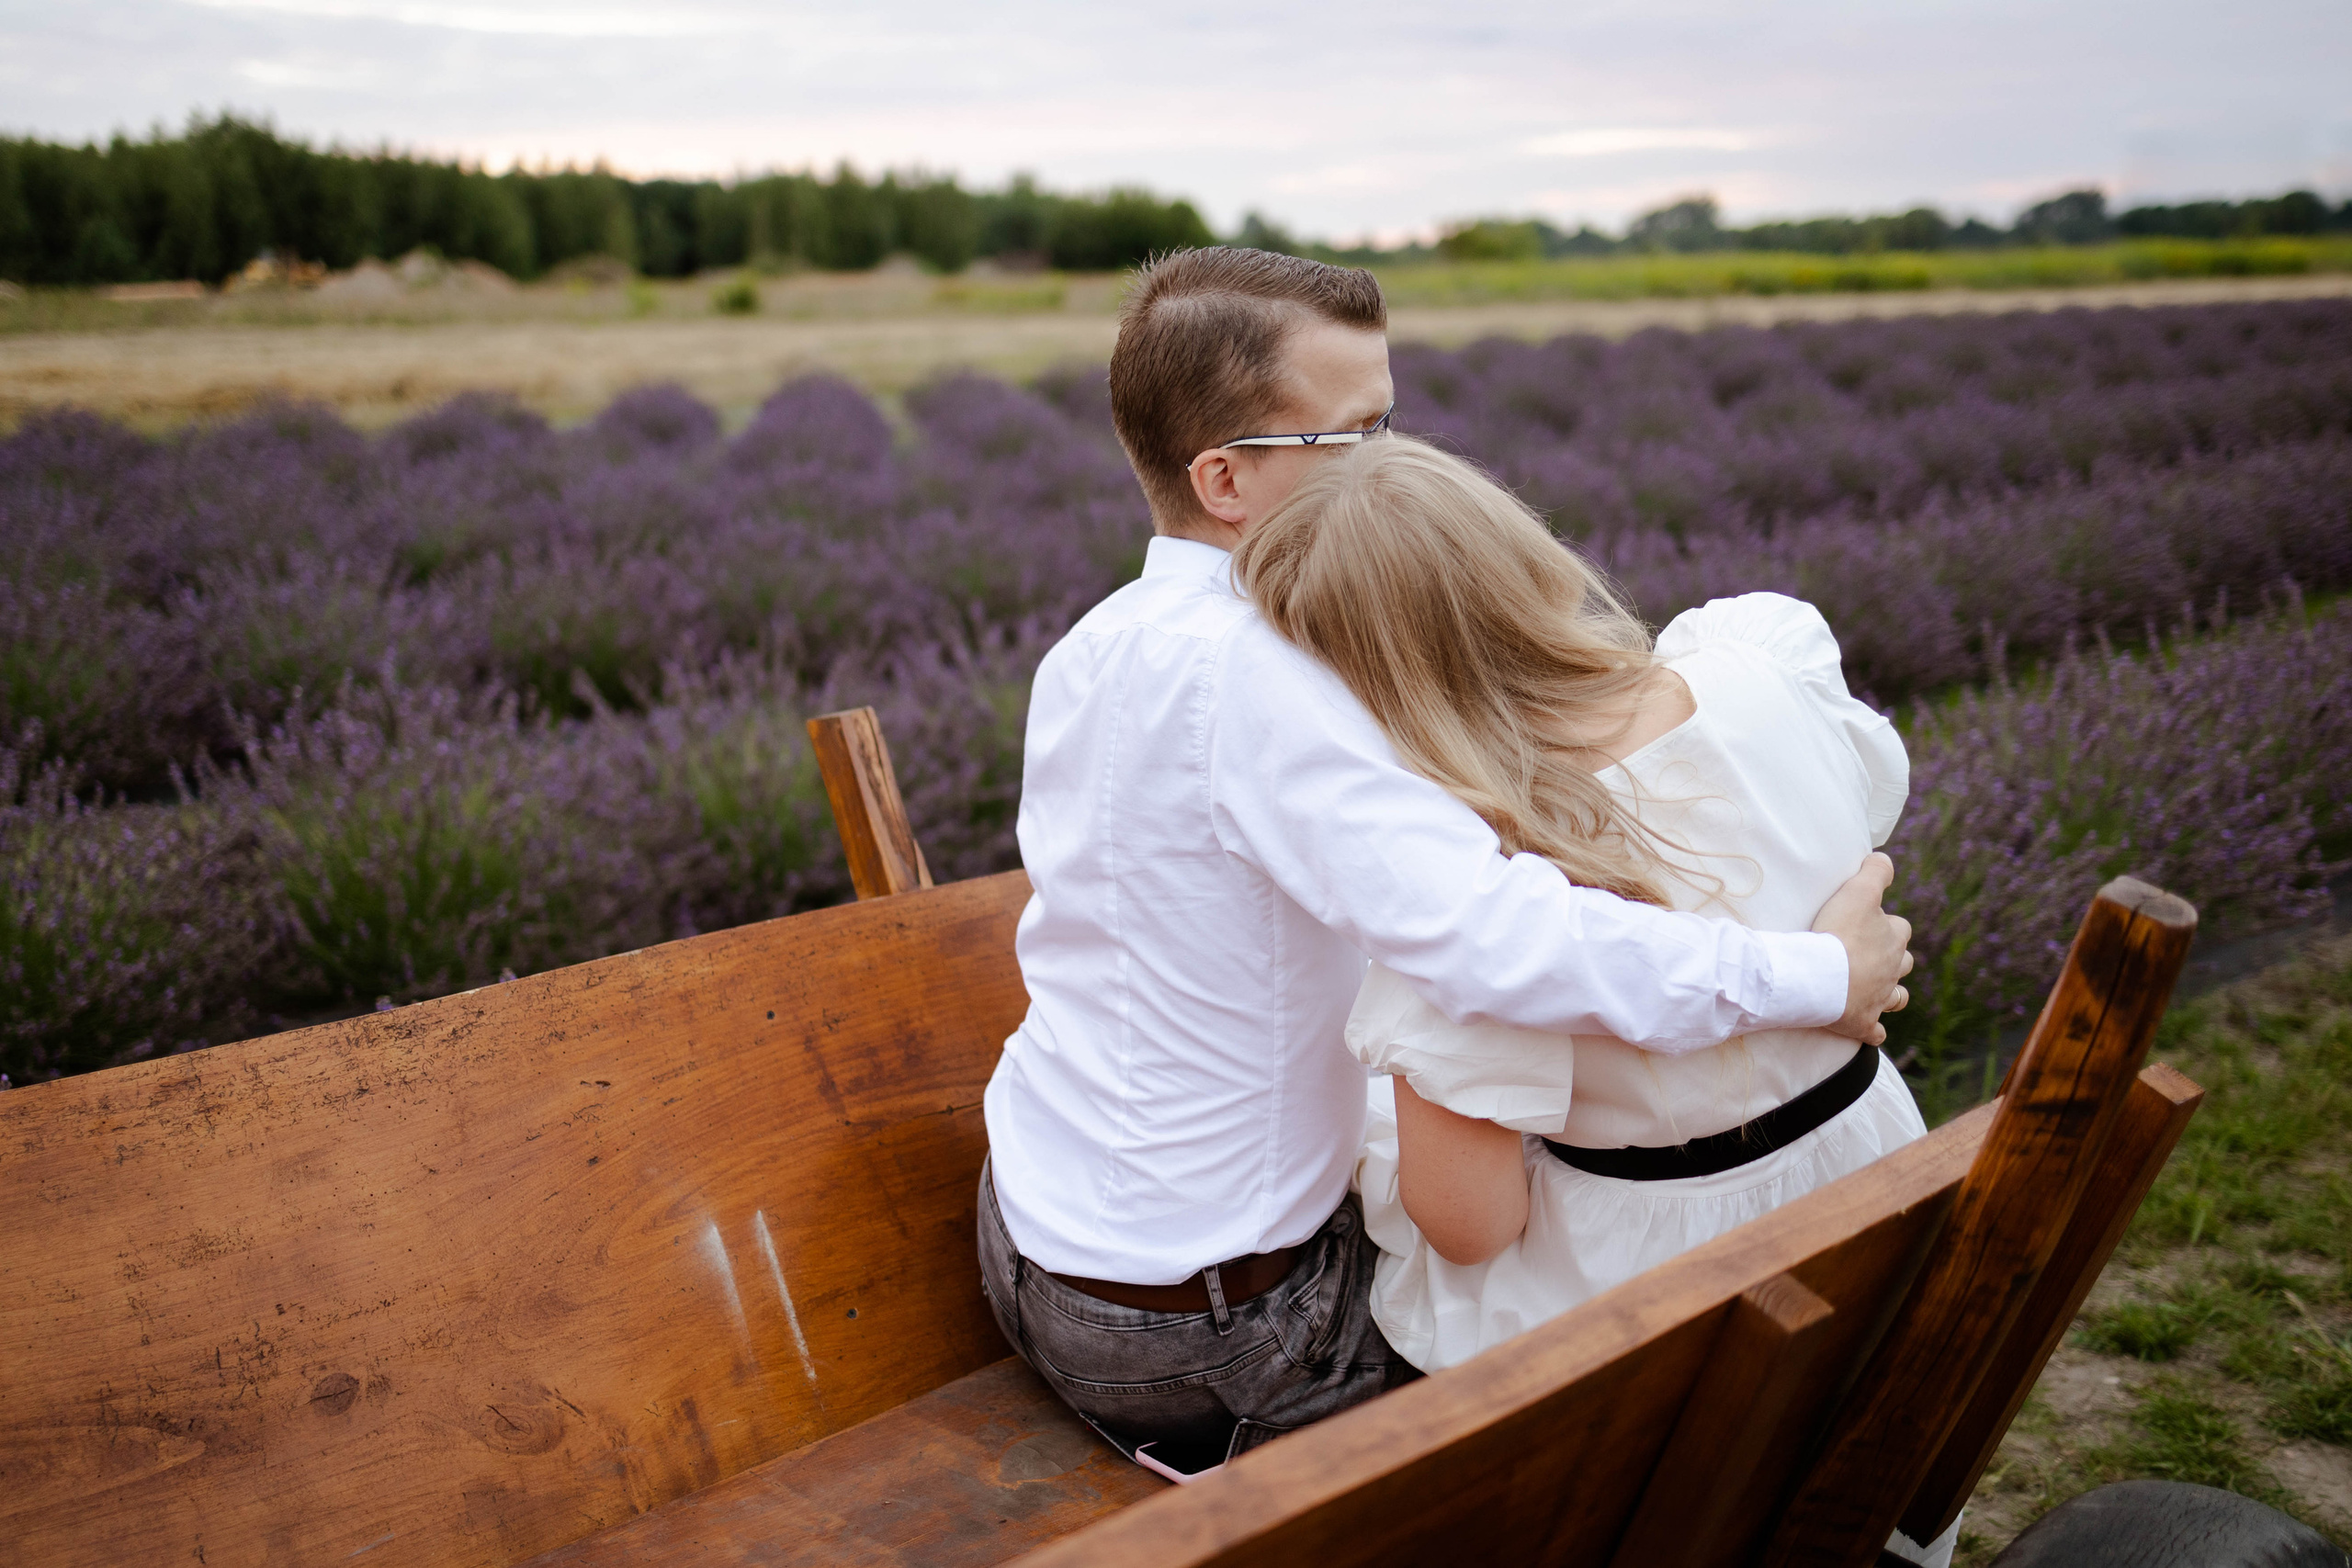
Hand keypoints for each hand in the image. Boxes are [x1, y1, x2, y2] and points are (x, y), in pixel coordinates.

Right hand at [1811, 852, 1914, 1046]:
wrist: (1818, 977)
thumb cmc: (1837, 933)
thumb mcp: (1857, 891)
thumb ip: (1875, 871)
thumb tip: (1884, 858)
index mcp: (1892, 939)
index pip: (1899, 927)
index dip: (1886, 924)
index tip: (1867, 923)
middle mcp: (1891, 970)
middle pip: (1903, 962)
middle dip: (1893, 959)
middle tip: (1869, 955)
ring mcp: (1879, 999)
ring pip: (1897, 997)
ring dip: (1891, 993)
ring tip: (1877, 990)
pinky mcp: (1863, 1023)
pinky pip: (1875, 1033)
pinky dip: (1874, 1031)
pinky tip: (1869, 1030)